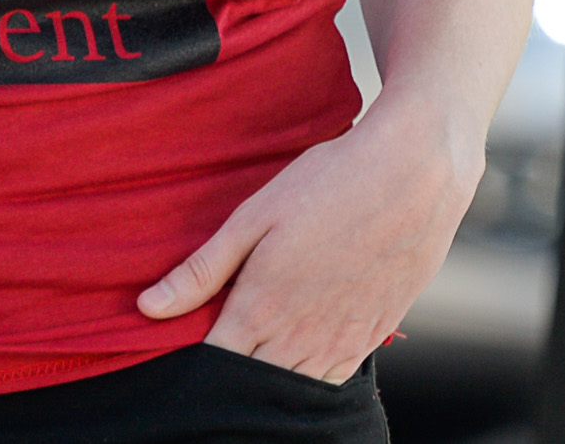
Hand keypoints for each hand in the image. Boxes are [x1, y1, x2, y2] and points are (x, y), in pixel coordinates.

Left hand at [136, 90, 478, 382]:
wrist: (415, 175)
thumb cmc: (330, 183)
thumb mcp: (254, 216)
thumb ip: (201, 269)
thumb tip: (148, 307)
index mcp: (261, 308)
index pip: (213, 365)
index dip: (194, 365)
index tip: (183, 349)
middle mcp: (300, 338)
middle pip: (250, 385)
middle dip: (228, 376)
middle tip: (219, 349)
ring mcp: (341, 343)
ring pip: (291, 389)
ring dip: (268, 379)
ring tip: (255, 348)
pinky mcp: (373, 336)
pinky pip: (332, 379)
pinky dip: (309, 375)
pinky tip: (298, 351)